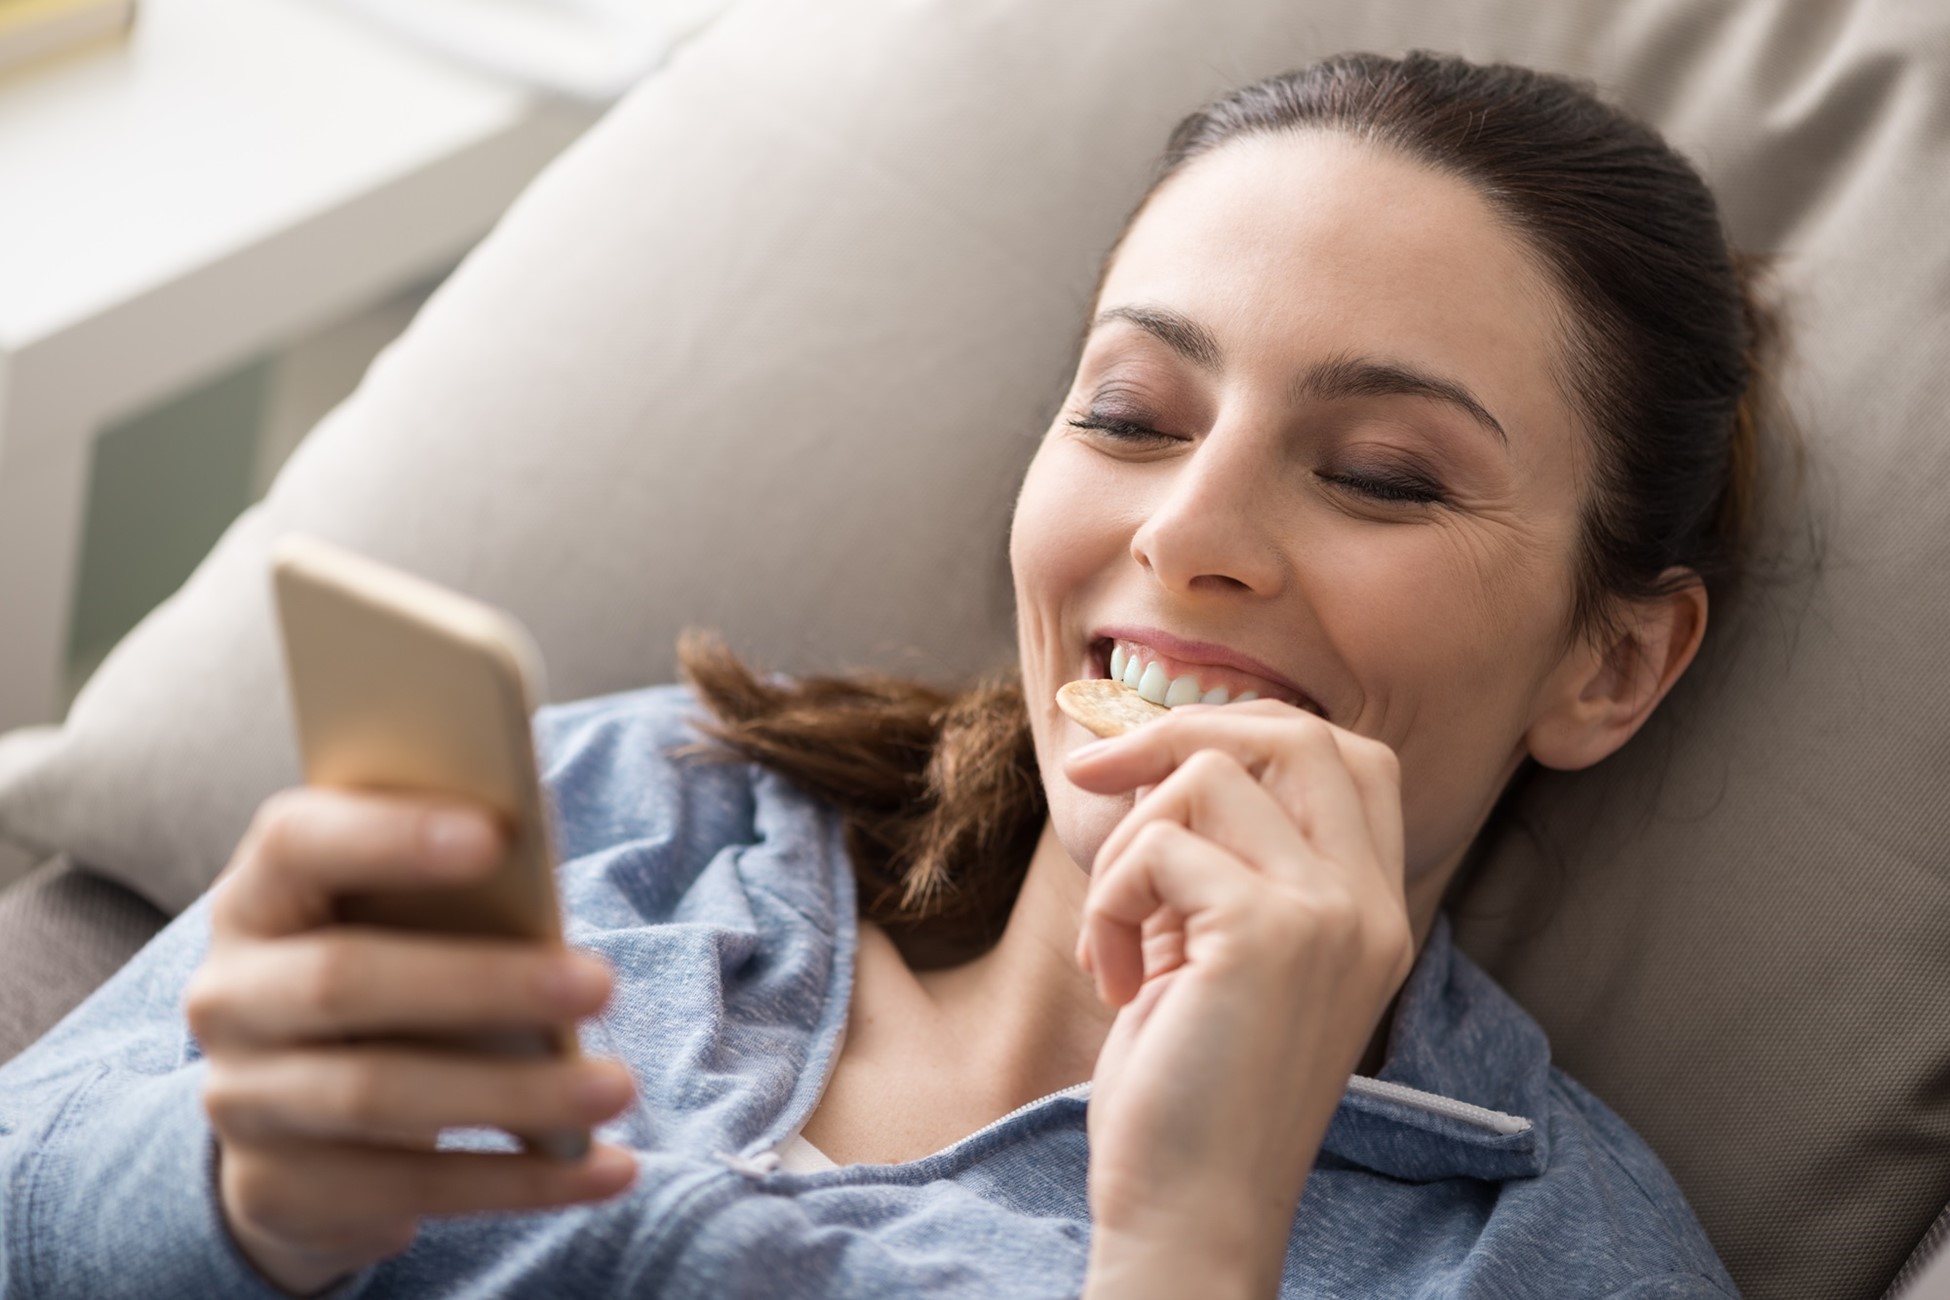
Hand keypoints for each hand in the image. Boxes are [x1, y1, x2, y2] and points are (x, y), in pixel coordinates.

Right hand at [184, 788, 638, 1295]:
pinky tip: (607, 1168)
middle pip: (342, 980)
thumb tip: (544, 895)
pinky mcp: (283, 1191)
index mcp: (260, 895)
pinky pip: (411, 1188)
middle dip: (482, 981)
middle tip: (601, 983)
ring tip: (616, 1087)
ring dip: (515, 1094)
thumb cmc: (388, 971)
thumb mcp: (399, 922)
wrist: (299, 1118)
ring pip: (379, 1094)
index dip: (390, 834)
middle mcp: (231, 995)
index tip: (497, 834)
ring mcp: (247, 1099)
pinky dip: (520, 1180)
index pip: (297, 842)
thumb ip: (449, 892)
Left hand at [1065, 702, 1414, 1298]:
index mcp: (1374, 914)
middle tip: (1094, 775)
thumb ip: (1221, 867)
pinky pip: (1153, 849)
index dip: (1252, 731)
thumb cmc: (1191, 1094)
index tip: (1155, 761)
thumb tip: (1156, 760)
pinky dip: (1107, 903)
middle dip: (1181, 732)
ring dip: (1124, 847)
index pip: (1351, 758)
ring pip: (1207, 780)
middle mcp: (1370, 907)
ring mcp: (1329, 916)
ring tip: (1115, 938)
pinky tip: (1112, 980)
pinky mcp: (1266, 933)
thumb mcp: (1220, 957)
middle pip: (1298, 734)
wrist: (1193, 1214)